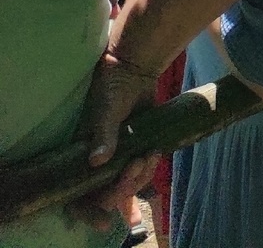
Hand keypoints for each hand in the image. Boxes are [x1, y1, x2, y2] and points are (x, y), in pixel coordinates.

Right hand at [72, 49, 161, 227]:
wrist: (135, 70)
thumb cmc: (112, 86)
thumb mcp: (106, 109)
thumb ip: (103, 134)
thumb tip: (98, 161)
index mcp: (79, 157)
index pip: (77, 195)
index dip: (88, 212)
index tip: (105, 223)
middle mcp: (95, 164)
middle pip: (105, 195)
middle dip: (123, 188)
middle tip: (137, 165)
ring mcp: (114, 160)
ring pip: (125, 187)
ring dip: (139, 178)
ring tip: (150, 155)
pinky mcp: (131, 152)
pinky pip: (138, 175)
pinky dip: (147, 172)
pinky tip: (154, 156)